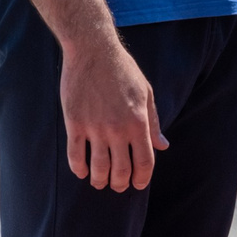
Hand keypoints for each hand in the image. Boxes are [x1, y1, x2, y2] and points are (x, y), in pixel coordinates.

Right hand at [61, 36, 166, 191]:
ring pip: (98, 167)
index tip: (138, 185)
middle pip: (121, 170)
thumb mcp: (145, 93)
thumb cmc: (122, 69)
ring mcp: (94, 127)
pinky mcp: (74, 123)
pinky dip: (79, 168)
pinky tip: (82, 172)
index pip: (144, 162)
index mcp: (138, 122)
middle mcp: (117, 129)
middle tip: (118, 186)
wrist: (93, 50)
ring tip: (100, 182)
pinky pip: (75, 155)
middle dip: (121, 184)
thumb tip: (162, 145)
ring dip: (100, 181)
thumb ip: (153, 122)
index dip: (142, 179)